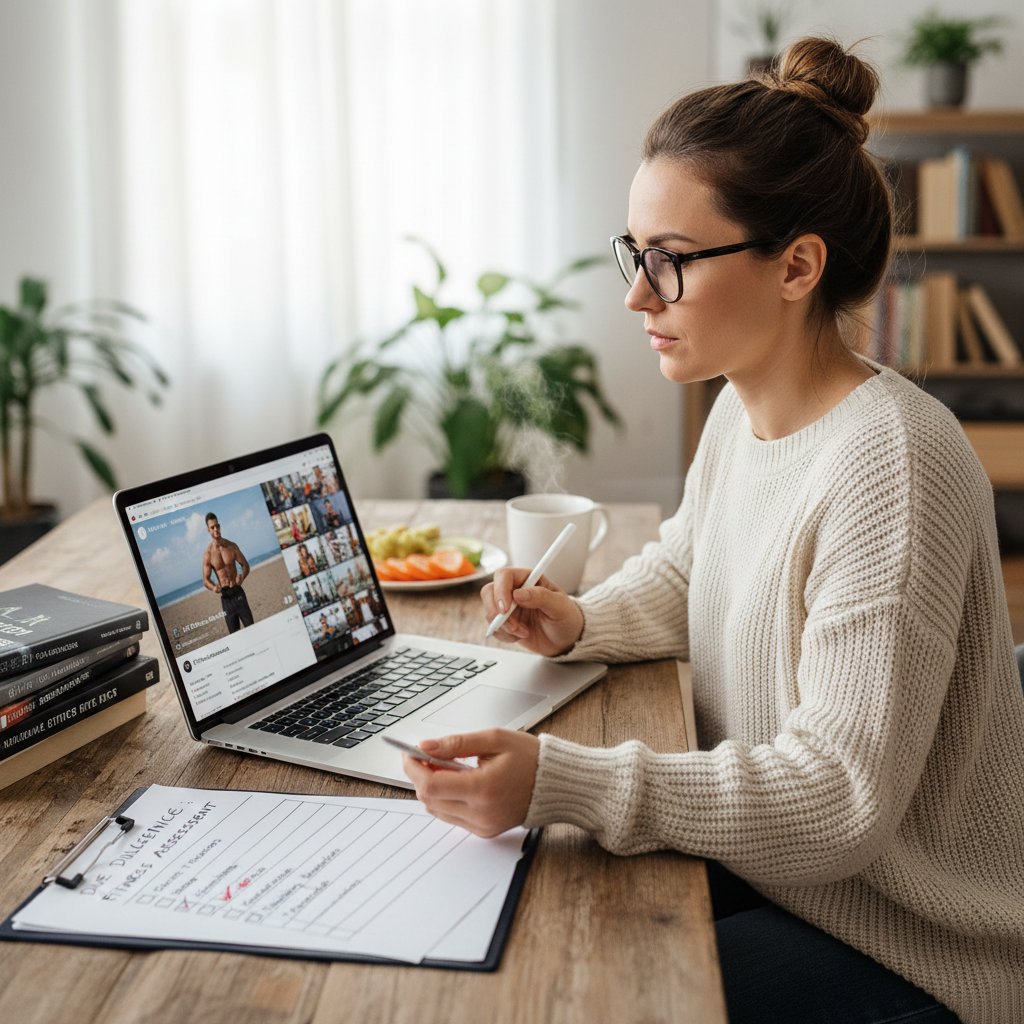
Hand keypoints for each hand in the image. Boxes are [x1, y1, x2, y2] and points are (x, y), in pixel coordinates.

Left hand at [402, 729, 539, 837]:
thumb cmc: (530, 758)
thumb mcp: (493, 739)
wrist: (555, 784)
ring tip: (444, 766)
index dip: (414, 768)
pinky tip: (457, 781)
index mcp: (483, 789)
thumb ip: (456, 743)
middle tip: (426, 755)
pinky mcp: (484, 831)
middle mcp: (480, 813)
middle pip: (429, 799)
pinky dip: (446, 799)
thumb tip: (426, 746)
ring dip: (432, 788)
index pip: (431, 785)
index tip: (409, 753)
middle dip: (420, 776)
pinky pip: (452, 817)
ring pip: (437, 810)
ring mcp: (482, 825)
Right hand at [482, 568, 583, 656]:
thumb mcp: (560, 606)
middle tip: (512, 625)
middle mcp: (515, 590)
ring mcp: (509, 607)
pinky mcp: (505, 622)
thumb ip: (541, 596)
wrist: (566, 640)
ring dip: (504, 626)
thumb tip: (518, 594)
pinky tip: (520, 636)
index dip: (501, 590)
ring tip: (524, 632)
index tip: (506, 608)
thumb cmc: (567, 618)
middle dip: (496, 611)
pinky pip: (494, 627)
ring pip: (489, 611)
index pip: (504, 575)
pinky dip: (504, 635)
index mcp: (528, 578)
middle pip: (489, 591)